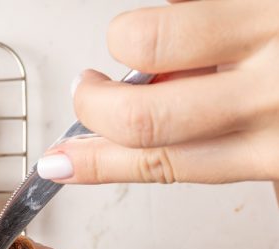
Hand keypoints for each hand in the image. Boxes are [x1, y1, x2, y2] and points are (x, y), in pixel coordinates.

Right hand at [36, 0, 278, 183]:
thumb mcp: (278, 141)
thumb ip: (216, 130)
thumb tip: (136, 112)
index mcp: (276, 150)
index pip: (158, 163)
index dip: (96, 164)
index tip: (59, 163)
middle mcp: (274, 96)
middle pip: (140, 116)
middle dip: (91, 104)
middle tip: (86, 90)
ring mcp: (272, 31)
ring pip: (147, 40)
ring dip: (124, 38)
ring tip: (138, 38)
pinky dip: (173, 6)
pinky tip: (187, 13)